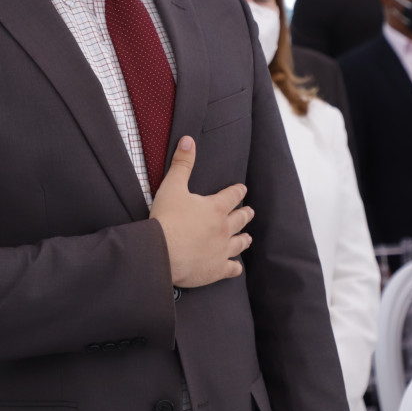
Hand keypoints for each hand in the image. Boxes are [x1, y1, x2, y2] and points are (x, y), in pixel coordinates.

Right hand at [150, 136, 252, 287]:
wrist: (162, 252)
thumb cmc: (167, 219)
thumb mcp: (172, 186)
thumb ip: (182, 163)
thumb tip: (188, 140)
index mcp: (216, 208)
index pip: (233, 195)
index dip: (238, 190)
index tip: (242, 189)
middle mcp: (224, 228)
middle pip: (241, 219)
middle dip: (245, 214)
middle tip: (249, 211)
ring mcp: (222, 250)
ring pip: (240, 243)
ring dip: (244, 238)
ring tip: (247, 237)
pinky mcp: (217, 270)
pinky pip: (231, 268)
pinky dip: (234, 267)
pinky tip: (235, 267)